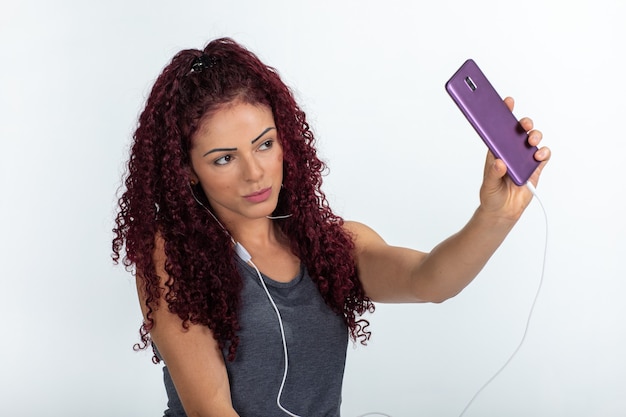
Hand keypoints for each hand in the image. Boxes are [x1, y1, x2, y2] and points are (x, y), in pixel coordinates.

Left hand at [479, 97, 550, 220]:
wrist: (503, 212)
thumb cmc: (491, 195)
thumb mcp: (488, 185)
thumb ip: (493, 174)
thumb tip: (500, 162)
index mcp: (496, 150)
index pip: (499, 128)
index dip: (504, 113)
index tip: (507, 102)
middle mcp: (511, 151)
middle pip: (520, 131)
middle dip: (524, 123)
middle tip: (524, 125)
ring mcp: (524, 159)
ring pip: (533, 140)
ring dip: (534, 136)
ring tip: (531, 142)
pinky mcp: (535, 169)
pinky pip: (543, 156)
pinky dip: (543, 153)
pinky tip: (538, 156)